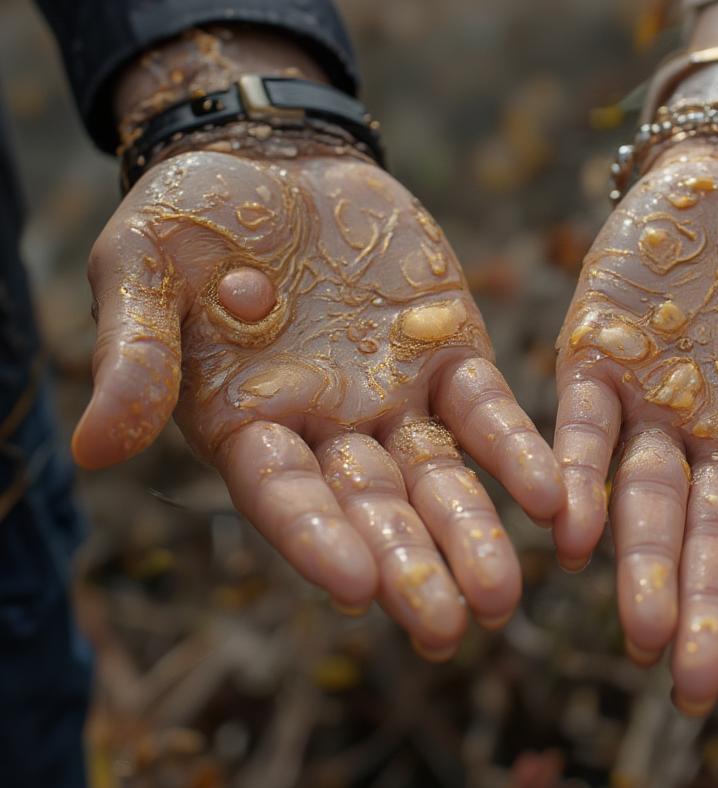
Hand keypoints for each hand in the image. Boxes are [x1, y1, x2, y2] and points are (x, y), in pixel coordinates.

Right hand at [73, 145, 564, 657]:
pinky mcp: (447, 349)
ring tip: (504, 595)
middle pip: (373, 507)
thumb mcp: (140, 271)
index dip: (317, 537)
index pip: (284, 495)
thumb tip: (94, 448)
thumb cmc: (188, 220)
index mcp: (248, 424)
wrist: (271, 159)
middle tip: (448, 629)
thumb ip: (134, 356)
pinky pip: (485, 409)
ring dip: (472, 531)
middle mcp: (328, 427)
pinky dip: (516, 451)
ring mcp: (394, 393)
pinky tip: (554, 498)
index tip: (357, 585)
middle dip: (410, 565)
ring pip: (438, 475)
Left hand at [552, 140, 717, 710]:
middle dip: (703, 607)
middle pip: (711, 536)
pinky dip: (575, 476)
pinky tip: (567, 533)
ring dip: (639, 562)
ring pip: (643, 497)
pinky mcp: (597, 358)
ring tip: (638, 630)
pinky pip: (583, 426)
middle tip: (690, 684)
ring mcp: (654, 403)